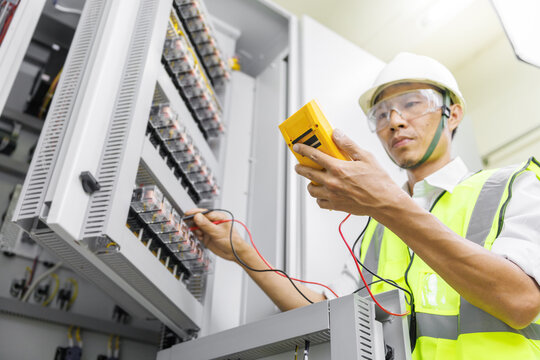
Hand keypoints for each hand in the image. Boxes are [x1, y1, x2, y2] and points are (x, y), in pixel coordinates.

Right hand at [184, 208, 248, 262]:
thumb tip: (197, 216)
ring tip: (199, 233)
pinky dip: (197, 235)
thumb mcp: (217, 232)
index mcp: (218, 217)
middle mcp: (213, 222)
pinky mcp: (207, 236)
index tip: (187, 214)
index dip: (195, 213)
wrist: (234, 253)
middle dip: (193, 221)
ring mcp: (209, 229)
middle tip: (187, 223)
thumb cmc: (231, 241)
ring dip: (195, 229)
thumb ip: (206, 225)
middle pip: (199, 218)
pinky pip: (198, 233)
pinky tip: (200, 237)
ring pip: (198, 226)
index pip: (204, 212)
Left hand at [293, 129, 407, 217]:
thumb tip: (336, 134)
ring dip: (311, 183)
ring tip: (314, 179)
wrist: (385, 202)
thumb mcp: (365, 157)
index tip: (297, 147)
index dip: (303, 150)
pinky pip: (320, 202)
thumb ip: (348, 145)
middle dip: (301, 168)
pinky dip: (319, 197)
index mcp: (338, 168)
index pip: (314, 155)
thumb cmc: (378, 181)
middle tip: (300, 165)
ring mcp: (332, 195)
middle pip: (308, 173)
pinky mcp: (336, 206)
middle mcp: (332, 182)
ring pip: (311, 189)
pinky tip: (324, 192)